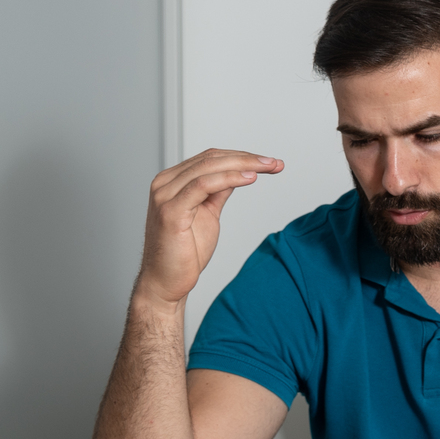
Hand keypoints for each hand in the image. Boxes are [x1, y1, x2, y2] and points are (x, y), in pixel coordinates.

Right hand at [136, 148, 283, 305]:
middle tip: (274, 163)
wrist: (167, 282)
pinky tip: (249, 178)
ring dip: (243, 165)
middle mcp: (165, 184)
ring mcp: (165, 196)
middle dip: (247, 158)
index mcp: (172, 182)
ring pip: (208, 168)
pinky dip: (228, 179)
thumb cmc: (185, 252)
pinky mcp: (170, 212)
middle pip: (210, 159)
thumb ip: (217, 192)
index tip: (269, 162)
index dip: (241, 156)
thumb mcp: (207, 214)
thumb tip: (236, 174)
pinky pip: (202, 186)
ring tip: (268, 167)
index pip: (210, 158)